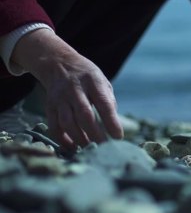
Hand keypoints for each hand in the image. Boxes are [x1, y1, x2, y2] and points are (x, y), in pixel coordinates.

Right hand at [12, 29, 123, 148]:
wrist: (59, 64)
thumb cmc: (88, 78)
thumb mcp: (103, 82)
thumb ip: (108, 102)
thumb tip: (114, 126)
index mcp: (93, 82)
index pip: (104, 104)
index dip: (111, 122)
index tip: (118, 137)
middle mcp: (75, 89)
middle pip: (84, 115)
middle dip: (95, 134)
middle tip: (104, 147)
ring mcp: (60, 98)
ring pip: (67, 122)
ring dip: (79, 138)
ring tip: (90, 148)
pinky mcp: (49, 106)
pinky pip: (54, 126)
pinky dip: (63, 139)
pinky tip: (73, 146)